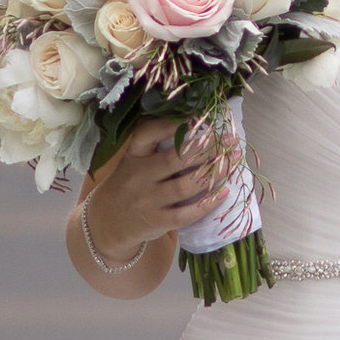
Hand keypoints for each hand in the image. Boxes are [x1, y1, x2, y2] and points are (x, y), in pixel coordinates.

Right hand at [79, 118, 235, 262]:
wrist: (107, 221)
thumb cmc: (131, 183)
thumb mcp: (134, 160)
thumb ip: (157, 147)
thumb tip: (199, 128)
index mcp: (134, 155)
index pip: (148, 134)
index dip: (170, 124)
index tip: (196, 117)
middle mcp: (139, 176)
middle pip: (175, 159)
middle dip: (206, 149)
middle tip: (229, 142)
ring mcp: (148, 200)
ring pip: (185, 186)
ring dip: (213, 174)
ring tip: (232, 163)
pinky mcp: (157, 221)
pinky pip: (186, 214)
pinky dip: (208, 204)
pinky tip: (224, 193)